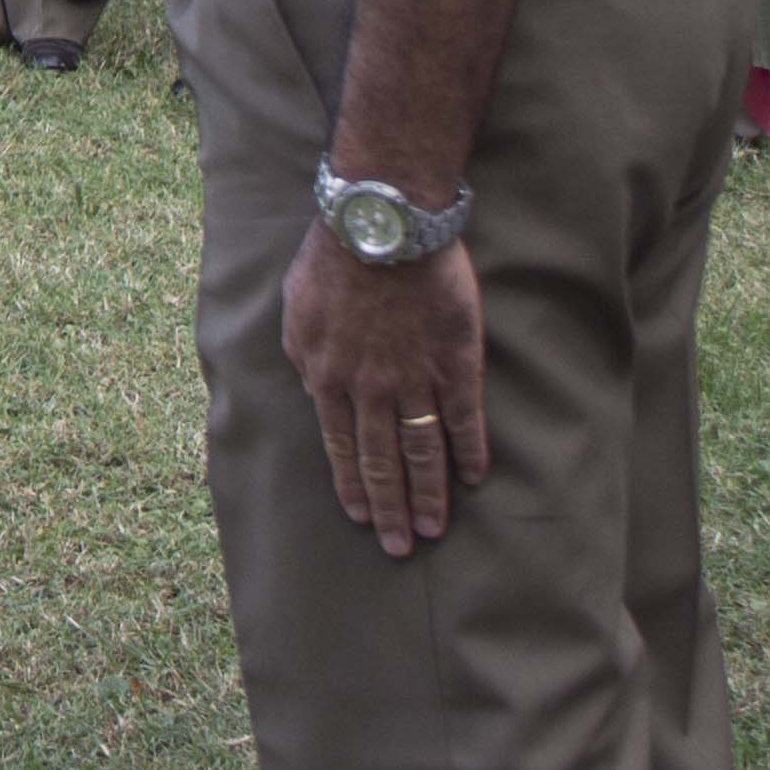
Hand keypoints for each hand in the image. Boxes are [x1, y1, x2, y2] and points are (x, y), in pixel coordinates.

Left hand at [279, 223, 486, 556]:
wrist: (382, 223)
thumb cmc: (332, 257)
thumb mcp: (295, 309)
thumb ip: (303, 355)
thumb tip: (310, 385)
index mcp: (326, 377)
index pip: (341, 447)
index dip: (352, 486)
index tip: (362, 519)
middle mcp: (369, 389)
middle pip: (381, 461)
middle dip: (391, 508)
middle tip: (401, 547)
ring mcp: (413, 378)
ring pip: (421, 450)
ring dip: (429, 494)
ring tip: (436, 529)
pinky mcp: (454, 361)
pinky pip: (463, 418)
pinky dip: (469, 450)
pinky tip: (474, 477)